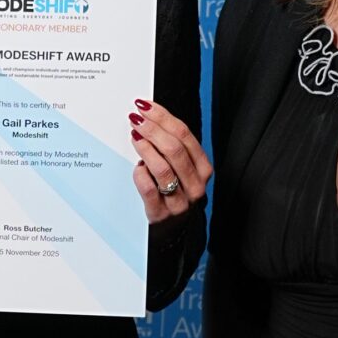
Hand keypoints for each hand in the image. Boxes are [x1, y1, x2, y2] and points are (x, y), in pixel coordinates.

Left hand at [129, 100, 211, 223]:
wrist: (171, 230)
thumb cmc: (174, 193)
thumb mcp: (181, 169)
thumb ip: (172, 146)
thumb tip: (150, 116)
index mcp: (202, 168)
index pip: (185, 135)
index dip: (163, 117)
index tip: (145, 106)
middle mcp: (195, 184)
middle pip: (174, 149)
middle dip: (152, 129)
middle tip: (136, 119)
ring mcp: (179, 201)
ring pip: (163, 168)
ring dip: (145, 148)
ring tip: (134, 137)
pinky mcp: (161, 213)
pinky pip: (150, 189)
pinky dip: (141, 174)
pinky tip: (137, 167)